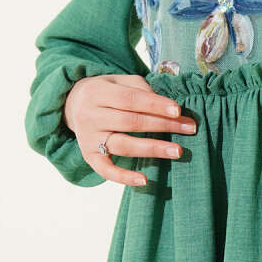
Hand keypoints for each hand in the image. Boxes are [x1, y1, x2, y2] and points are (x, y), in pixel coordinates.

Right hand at [63, 73, 197, 185]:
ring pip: (123, 145)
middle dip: (163, 125)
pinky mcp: (88, 156)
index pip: (131, 99)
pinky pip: (105, 170)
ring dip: (152, 149)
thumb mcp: (119, 81)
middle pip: (130, 122)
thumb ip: (140, 88)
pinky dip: (123, 177)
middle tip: (189, 128)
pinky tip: (144, 180)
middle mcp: (90, 115)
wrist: (72, 105)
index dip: (155, 104)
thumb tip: (164, 104)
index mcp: (98, 92)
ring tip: (177, 151)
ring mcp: (88, 138)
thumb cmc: (107, 92)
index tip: (178, 110)